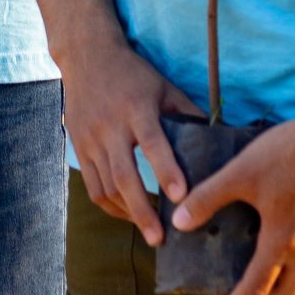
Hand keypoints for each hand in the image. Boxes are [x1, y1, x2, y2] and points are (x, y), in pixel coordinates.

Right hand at [59, 36, 199, 247]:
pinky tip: (128, 215)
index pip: (152, 142)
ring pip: (106, 185)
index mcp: (136, 108)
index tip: (182, 197)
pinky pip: (92, 186)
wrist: (86, 56)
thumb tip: (216, 140)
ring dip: (127, 213)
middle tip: (160, 238)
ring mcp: (91, 138)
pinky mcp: (79, 147)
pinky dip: (110, 205)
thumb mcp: (163, 87)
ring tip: (149, 233)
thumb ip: (187, 113)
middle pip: (124, 175)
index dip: (166, 170)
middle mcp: (111, 126)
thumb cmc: (133, 74)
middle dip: (142, 210)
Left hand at [172, 94, 294, 294]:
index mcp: (282, 241)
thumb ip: (208, 198)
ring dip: (282, 270)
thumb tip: (180, 222)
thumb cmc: (289, 152)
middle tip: (242, 284)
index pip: (257, 290)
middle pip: (288, 290)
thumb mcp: (240, 172)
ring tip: (258, 251)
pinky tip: (280, 219)